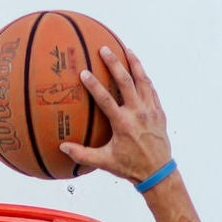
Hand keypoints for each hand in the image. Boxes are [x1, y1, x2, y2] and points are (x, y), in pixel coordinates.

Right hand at [59, 42, 172, 186]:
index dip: (94, 85)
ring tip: (126, 49)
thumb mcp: (105, 162)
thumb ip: (83, 154)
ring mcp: (150, 111)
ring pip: (143, 81)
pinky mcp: (159, 112)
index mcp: (123, 124)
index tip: (84, 73)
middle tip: (104, 48)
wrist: (158, 172)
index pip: (106, 100)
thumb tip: (62, 148)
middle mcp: (138, 113)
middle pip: (127, 81)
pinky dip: (144, 78)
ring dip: (135, 63)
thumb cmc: (130, 167)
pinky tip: (139, 70)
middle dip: (115, 63)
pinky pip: (152, 90)